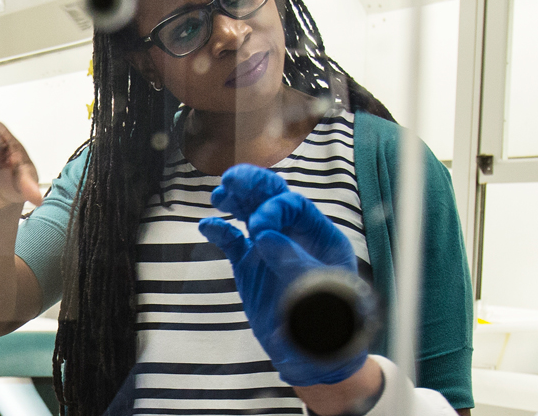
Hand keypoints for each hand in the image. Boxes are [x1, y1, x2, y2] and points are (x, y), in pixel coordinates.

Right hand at [200, 165, 368, 386]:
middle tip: (231, 180)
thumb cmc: (330, 323)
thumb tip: (263, 236)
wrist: (315, 357)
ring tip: (220, 195)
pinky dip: (219, 231)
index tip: (259, 229)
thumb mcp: (320, 293)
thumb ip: (293, 262)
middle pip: (272, 199)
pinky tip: (207, 226)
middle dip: (252, 186)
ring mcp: (269, 249)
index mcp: (320, 236)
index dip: (274, 209)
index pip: (295, 206)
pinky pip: (232, 242)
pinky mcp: (249, 266)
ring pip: (250, 214)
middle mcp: (294, 236)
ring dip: (235, 200)